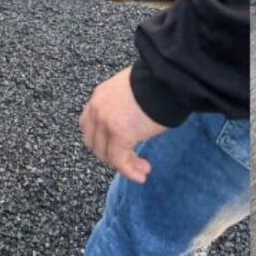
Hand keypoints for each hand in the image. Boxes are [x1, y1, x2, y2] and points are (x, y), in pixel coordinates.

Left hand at [79, 66, 166, 182]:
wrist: (165, 81)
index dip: (101, 140)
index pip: (89, 124)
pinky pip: (119, 160)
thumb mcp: (133, 91)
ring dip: (124, 165)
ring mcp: (105, 122)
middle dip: (111, 154)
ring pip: (106, 154)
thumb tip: (133, 120)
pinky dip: (129, 171)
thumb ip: (125, 104)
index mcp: (100, 96)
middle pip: (94, 142)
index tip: (119, 146)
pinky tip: (141, 175)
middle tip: (131, 160)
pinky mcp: (118, 135)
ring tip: (142, 169)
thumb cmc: (157, 83)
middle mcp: (97, 109)